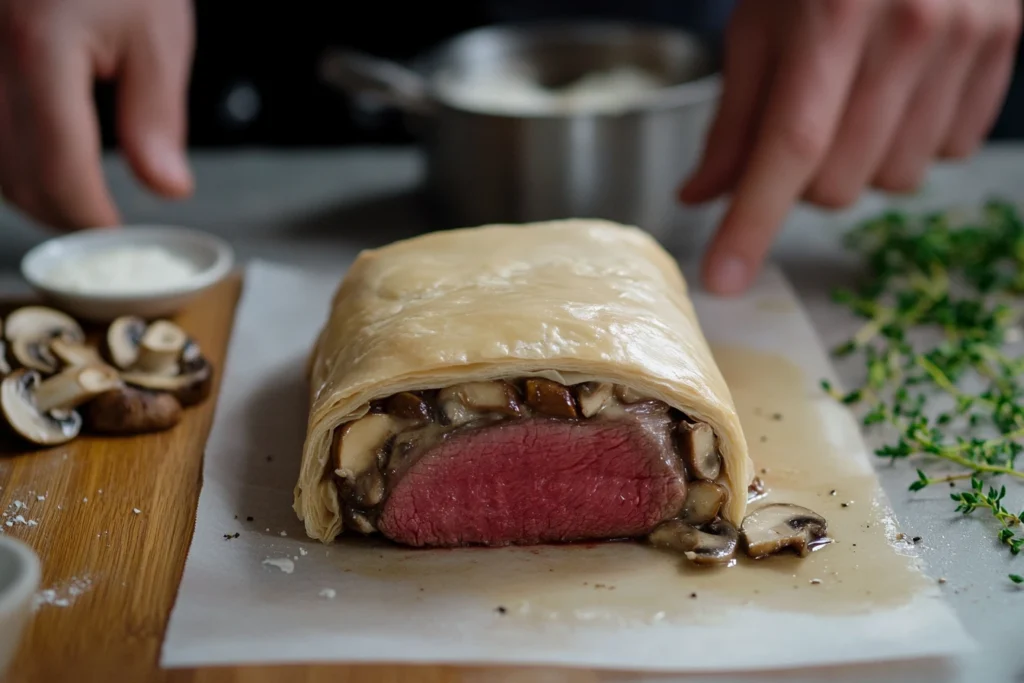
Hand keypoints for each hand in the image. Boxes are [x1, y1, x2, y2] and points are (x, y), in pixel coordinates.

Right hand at [0, 0, 193, 229]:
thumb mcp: (157, 32)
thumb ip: (157, 118)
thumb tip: (166, 189)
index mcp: (38, 48)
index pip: (57, 172)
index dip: (88, 218)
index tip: (115, 235)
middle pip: (10, 175)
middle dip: (59, 213)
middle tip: (102, 223)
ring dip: (29, 188)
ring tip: (78, 194)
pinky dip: (8, 154)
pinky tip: (43, 154)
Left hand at [680, 0, 1021, 294]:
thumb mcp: (759, 27)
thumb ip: (733, 119)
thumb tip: (700, 199)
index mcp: (832, 17)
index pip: (787, 147)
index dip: (752, 223)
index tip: (723, 280)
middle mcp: (908, 30)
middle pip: (839, 182)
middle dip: (803, 181)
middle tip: (802, 126)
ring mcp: (965, 40)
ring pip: (894, 181)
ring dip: (860, 165)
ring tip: (855, 101)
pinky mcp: (1003, 49)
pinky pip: (948, 154)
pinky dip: (913, 141)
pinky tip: (902, 91)